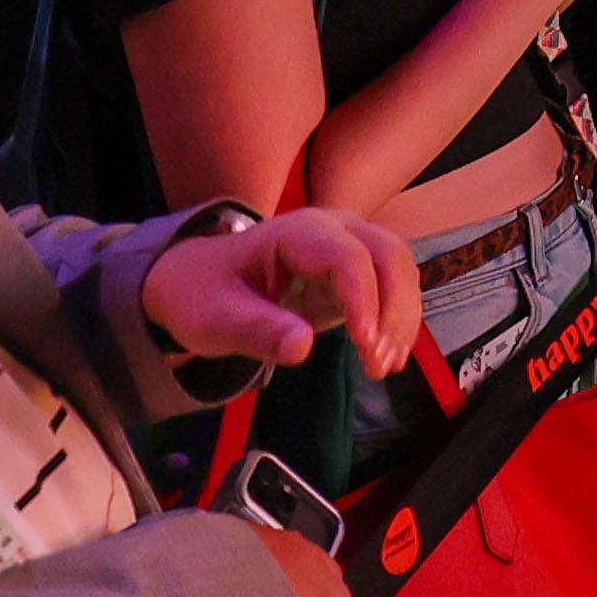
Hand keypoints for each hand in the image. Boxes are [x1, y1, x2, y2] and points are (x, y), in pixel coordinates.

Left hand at [147, 205, 424, 377]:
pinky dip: (397, 321)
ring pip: (399, 269)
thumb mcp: (215, 319)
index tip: (364, 345)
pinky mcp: (354, 272)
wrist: (196, 282)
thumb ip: (257, 331)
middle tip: (378, 362)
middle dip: (393, 309)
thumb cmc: (203, 295)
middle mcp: (334, 229)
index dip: (363, 299)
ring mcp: (349, 246)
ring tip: (384, 366)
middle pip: (388, 255)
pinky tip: (389, 357)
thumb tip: (303, 348)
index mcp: (299, 232)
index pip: (348, 257)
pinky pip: (391, 287)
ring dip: (401, 317)